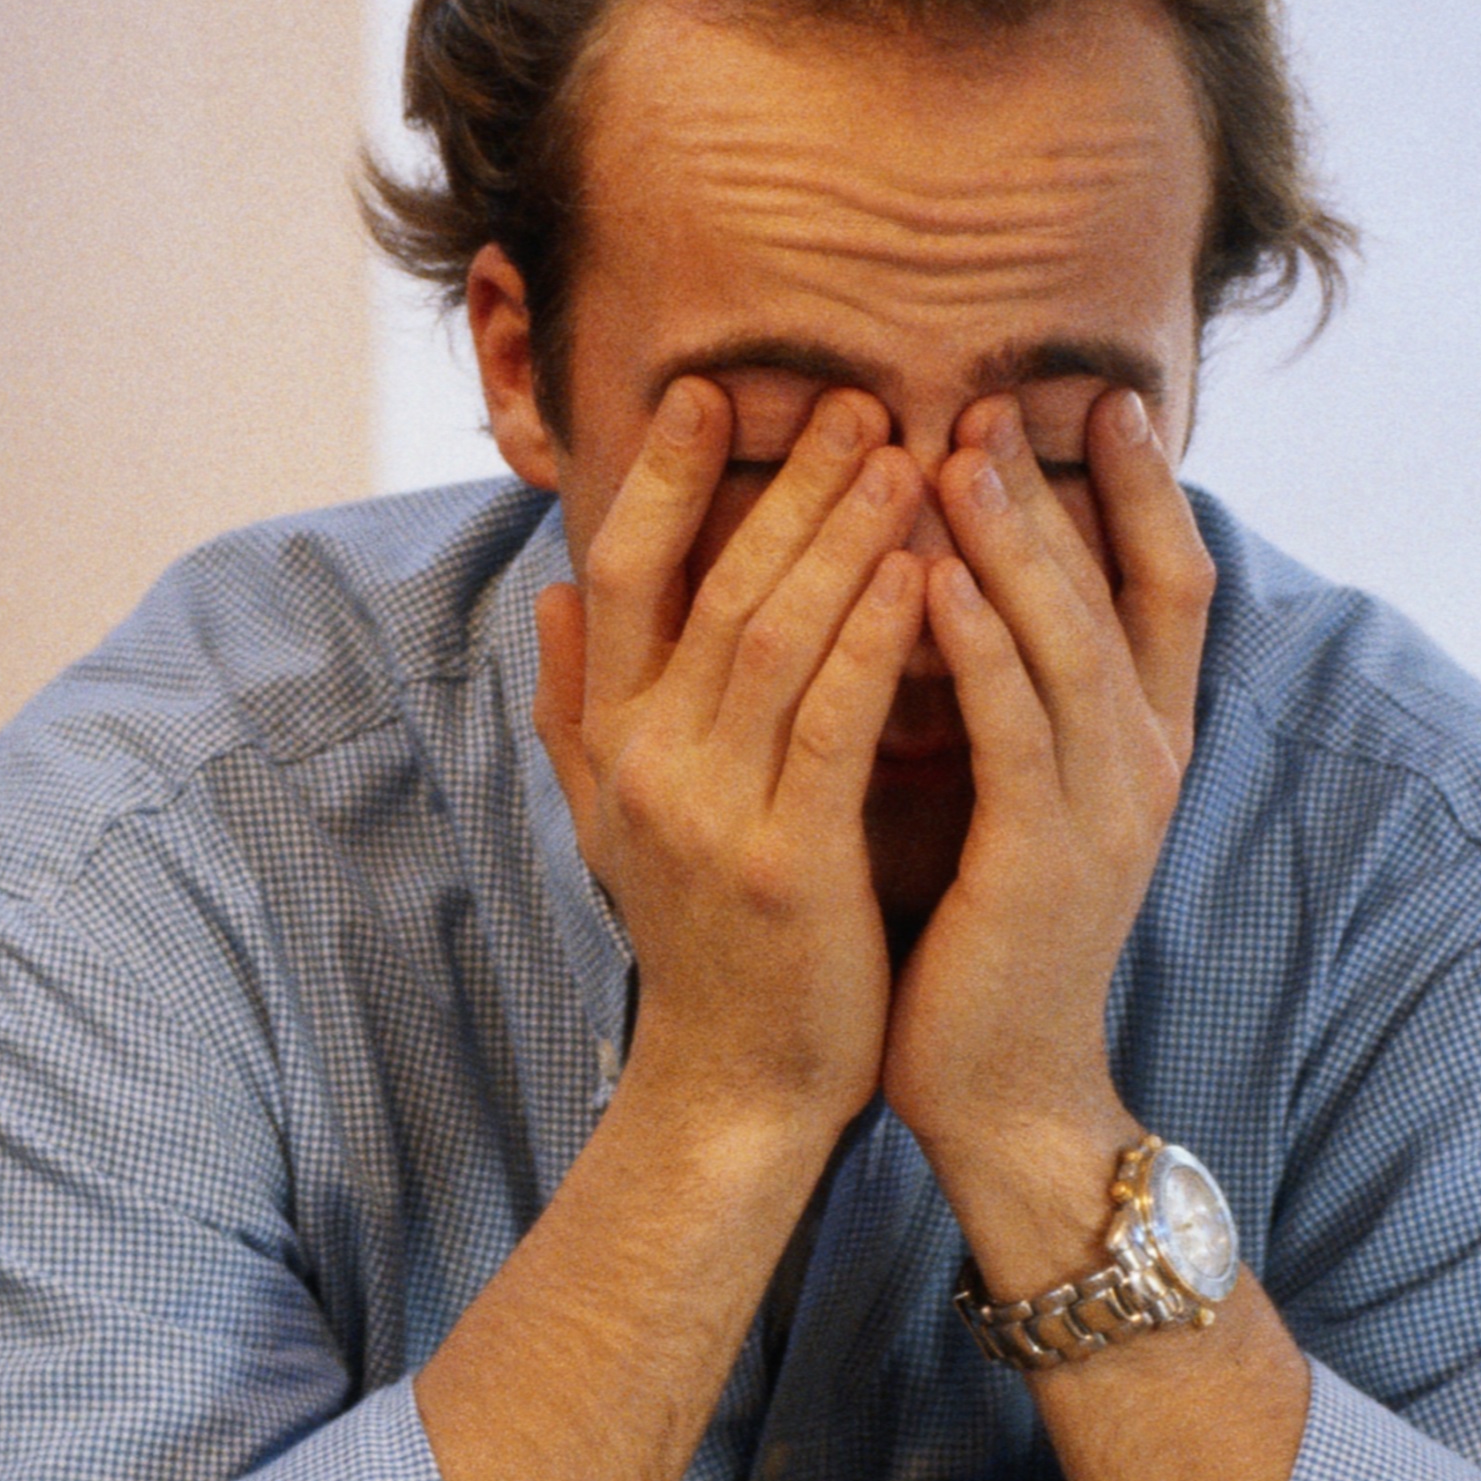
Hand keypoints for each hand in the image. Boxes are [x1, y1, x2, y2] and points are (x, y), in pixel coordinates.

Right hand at [534, 376, 934, 1146]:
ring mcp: (711, 816)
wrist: (735, 1088)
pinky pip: (837, 722)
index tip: (707, 392)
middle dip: (786, 485)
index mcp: (611, 744)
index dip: (657, 477)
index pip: (622, 576)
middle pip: (715, 587)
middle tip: (854, 398)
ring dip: (845, 537)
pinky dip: (879, 638)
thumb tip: (552, 596)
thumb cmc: (702, 944)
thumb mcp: (614, 822)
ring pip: (777, 637)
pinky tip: (929, 571)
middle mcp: (647, 768)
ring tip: (907, 455)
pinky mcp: (789, 864)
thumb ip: (578, 708)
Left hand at [884, 385, 1214, 1255]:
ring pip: (1067, 640)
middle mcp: (1142, 761)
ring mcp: (1103, 809)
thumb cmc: (982, 943)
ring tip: (955, 451)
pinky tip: (925, 577)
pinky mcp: (1044, 857)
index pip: (1164, 582)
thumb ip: (1002, 699)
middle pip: (1118, 585)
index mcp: (1140, 743)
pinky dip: (973, 646)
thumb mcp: (1007, 799)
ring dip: (1013, 541)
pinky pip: (1013, 728)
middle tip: (990, 396)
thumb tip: (954, 587)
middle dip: (1055, 488)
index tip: (1100, 399)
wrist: (1001, 1094)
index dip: (1140, 489)